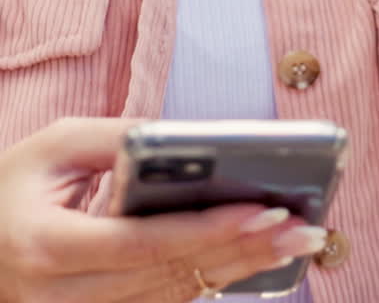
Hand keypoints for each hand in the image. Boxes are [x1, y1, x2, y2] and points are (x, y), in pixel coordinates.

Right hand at [0, 117, 325, 301]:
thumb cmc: (11, 187)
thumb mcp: (54, 145)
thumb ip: (120, 139)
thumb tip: (190, 140)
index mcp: (48, 247)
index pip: (143, 243)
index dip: (207, 229)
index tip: (265, 209)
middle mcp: (61, 298)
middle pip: (167, 278)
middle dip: (241, 252)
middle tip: (303, 230)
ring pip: (169, 301)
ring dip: (235, 272)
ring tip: (291, 245)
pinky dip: (205, 284)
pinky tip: (248, 263)